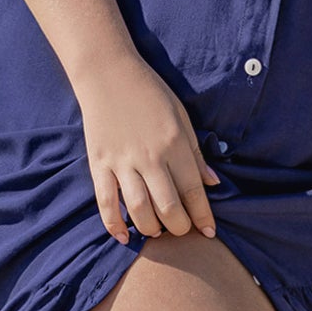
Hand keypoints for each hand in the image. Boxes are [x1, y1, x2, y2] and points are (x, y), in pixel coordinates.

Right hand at [75, 50, 221, 243]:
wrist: (108, 73)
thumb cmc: (150, 93)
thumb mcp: (182, 117)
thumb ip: (196, 152)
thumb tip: (212, 184)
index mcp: (175, 144)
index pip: (193, 191)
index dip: (203, 216)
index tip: (209, 233)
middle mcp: (150, 157)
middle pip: (168, 207)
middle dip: (179, 228)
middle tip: (183, 231)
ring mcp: (122, 162)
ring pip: (139, 210)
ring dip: (151, 229)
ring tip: (159, 231)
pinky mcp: (99, 164)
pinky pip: (106, 202)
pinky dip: (114, 224)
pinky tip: (124, 237)